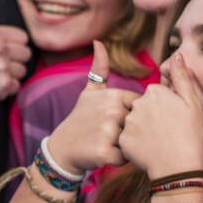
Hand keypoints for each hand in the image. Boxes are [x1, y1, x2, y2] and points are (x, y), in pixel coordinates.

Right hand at [45, 41, 137, 174]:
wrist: (62, 147)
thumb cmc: (80, 118)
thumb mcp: (89, 91)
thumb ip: (100, 68)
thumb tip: (98, 41)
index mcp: (114, 95)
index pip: (139, 108)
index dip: (129, 116)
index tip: (112, 119)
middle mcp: (112, 111)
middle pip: (139, 125)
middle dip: (129, 132)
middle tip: (109, 133)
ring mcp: (108, 132)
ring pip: (134, 142)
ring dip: (125, 146)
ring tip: (107, 142)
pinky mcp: (105, 152)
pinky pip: (125, 158)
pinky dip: (117, 160)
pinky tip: (103, 154)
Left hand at [119, 53, 202, 176]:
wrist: (179, 168)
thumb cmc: (191, 136)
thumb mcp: (193, 104)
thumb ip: (182, 78)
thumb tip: (177, 56)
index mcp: (155, 92)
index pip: (156, 95)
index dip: (167, 108)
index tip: (175, 120)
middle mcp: (138, 104)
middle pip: (144, 107)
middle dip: (153, 117)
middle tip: (168, 133)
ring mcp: (128, 122)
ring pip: (135, 123)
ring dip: (144, 131)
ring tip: (159, 143)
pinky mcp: (123, 140)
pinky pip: (129, 139)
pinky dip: (137, 145)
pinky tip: (149, 151)